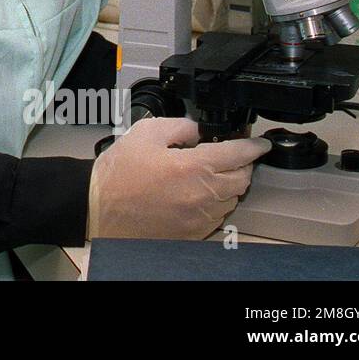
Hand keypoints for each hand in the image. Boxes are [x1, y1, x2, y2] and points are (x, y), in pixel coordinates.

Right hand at [87, 117, 270, 240]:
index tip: (260, 143)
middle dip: (242, 164)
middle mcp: (203, 196)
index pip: (238, 155)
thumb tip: (198, 129)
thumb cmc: (118, 175)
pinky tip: (196, 193)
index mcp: (193, 168)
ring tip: (208, 173)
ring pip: (232, 199)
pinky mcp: (193, 233)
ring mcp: (200, 218)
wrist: (99, 210)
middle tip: (230, 154)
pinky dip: (215, 202)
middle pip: (242, 179)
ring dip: (228, 184)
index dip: (253, 146)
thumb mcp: (144, 134)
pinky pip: (217, 216)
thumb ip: (178, 126)